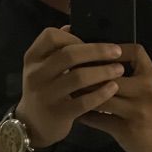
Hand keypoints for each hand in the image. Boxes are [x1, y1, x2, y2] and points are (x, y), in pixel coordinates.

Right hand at [15, 27, 125, 147]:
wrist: (32, 125)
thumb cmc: (46, 89)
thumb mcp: (44, 67)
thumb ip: (58, 49)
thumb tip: (75, 27)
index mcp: (33, 58)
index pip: (51, 36)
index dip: (74, 36)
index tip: (91, 41)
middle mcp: (36, 74)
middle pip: (69, 55)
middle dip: (98, 51)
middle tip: (117, 51)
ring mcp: (46, 95)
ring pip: (79, 77)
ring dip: (103, 71)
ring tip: (120, 69)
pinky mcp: (58, 113)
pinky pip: (84, 101)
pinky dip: (101, 93)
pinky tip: (113, 88)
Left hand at [77, 44, 151, 151]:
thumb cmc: (149, 109)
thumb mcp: (146, 86)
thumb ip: (129, 71)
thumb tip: (94, 55)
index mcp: (151, 76)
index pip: (135, 53)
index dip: (114, 49)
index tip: (95, 52)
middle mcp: (147, 91)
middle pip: (112, 77)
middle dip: (89, 75)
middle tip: (69, 72)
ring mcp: (138, 111)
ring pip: (102, 98)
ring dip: (83, 95)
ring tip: (69, 91)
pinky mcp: (127, 129)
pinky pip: (98, 119)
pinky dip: (84, 115)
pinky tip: (75, 112)